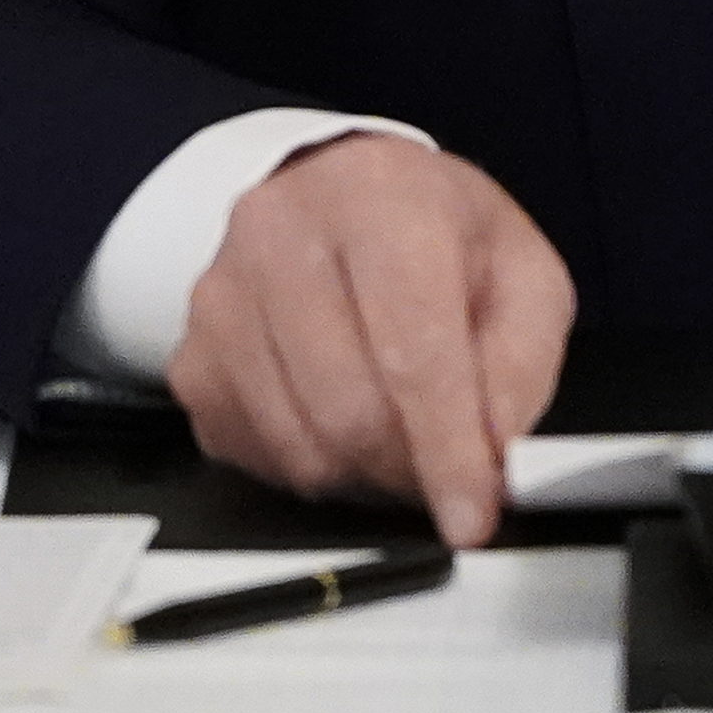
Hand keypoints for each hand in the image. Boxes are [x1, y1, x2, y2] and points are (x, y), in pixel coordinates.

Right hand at [171, 135, 575, 548]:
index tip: (473, 517)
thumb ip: (520, 362)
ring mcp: (221, 299)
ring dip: (364, 475)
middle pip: (349, 410)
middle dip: (410, 469)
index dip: (448, 450)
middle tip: (445, 472)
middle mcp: (282, 235)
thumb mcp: (520, 271)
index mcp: (379, 197)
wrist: (337, 195)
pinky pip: (257, 458)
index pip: (413, 350)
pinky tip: (341, 422)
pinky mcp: (192, 357)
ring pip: (300, 448)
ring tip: (399, 435)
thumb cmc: (431, 232)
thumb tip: (494, 456)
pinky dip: (313, 468)